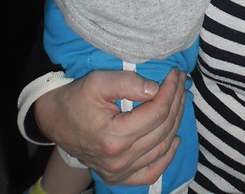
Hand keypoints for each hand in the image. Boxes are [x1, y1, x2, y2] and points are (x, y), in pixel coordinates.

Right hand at [35, 69, 185, 185]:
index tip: (175, 73)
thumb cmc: (77, 98)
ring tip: (181, 98)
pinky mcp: (118, 177)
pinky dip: (166, 157)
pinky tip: (175, 139)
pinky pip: (151, 172)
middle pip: (163, 129)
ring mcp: (118, 172)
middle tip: (181, 80)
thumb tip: (155, 89)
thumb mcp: (98, 81)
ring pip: (162, 146)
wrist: (56, 120)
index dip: (171, 90)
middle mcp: (118, 160)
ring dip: (176, 120)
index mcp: (114, 137)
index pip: (157, 112)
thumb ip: (127, 83)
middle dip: (177, 100)